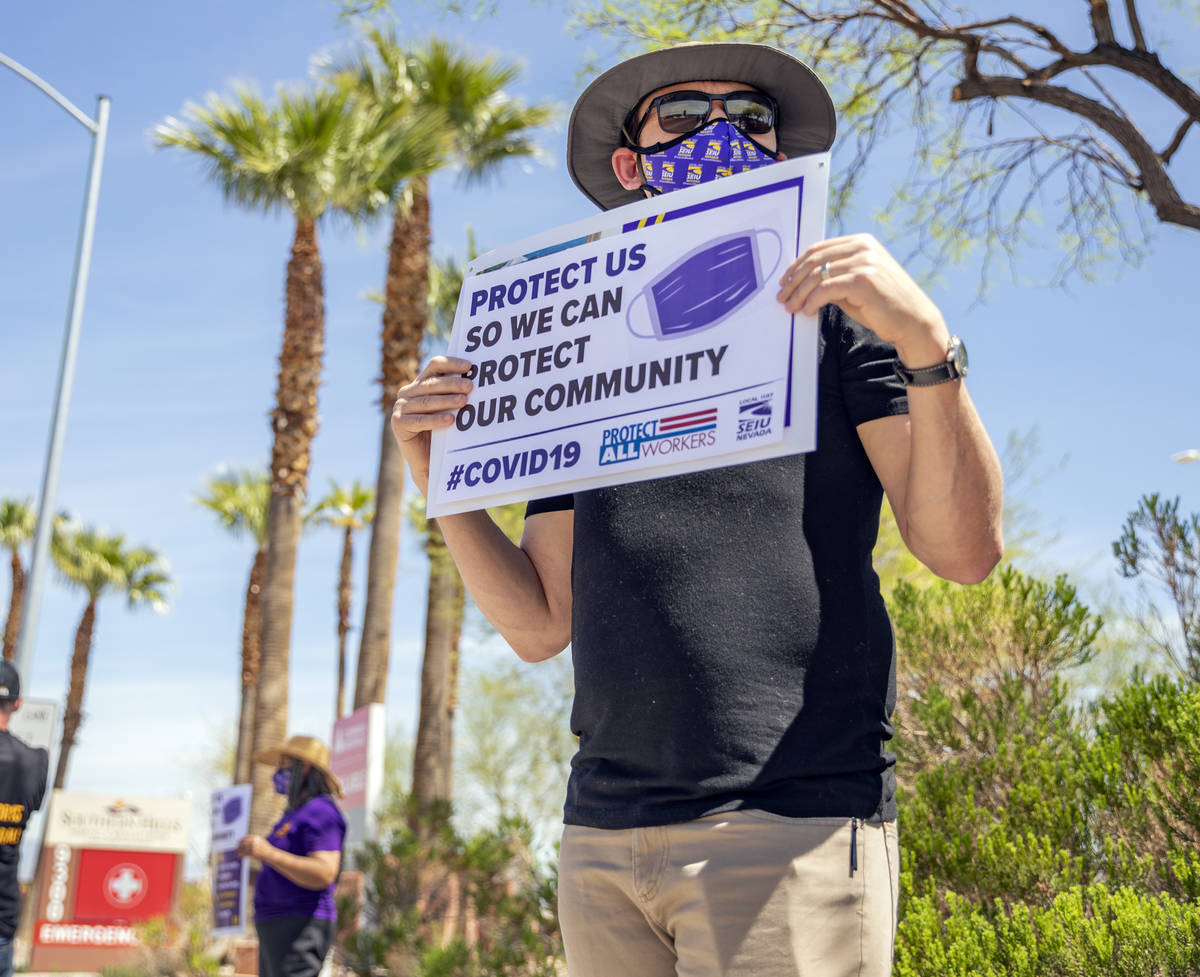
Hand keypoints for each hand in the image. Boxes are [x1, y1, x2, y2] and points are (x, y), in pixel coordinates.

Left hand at [236, 835, 267, 859]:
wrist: (270, 854)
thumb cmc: (265, 848)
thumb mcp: (260, 841)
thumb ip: (253, 839)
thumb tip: (244, 840)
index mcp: (256, 837)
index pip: (245, 838)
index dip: (241, 841)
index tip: (238, 843)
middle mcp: (254, 841)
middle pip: (243, 843)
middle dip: (239, 846)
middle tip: (236, 849)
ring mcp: (253, 847)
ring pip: (243, 849)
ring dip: (239, 851)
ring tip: (237, 853)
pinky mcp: (253, 853)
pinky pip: (244, 854)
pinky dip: (241, 855)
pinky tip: (239, 856)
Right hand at [390, 356, 473, 495]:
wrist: (429, 460)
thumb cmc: (443, 432)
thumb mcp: (449, 408)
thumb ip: (456, 392)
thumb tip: (476, 378)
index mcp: (420, 383)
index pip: (434, 366)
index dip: (451, 364)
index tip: (469, 366)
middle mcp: (407, 392)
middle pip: (431, 383)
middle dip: (452, 384)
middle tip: (470, 386)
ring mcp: (400, 407)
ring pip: (426, 401)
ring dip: (446, 401)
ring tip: (464, 401)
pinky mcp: (398, 423)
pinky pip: (419, 420)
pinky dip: (435, 420)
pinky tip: (450, 420)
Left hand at [776, 234, 949, 364]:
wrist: (913, 321)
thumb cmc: (883, 305)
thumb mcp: (857, 284)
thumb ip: (835, 276)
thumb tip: (803, 282)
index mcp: (861, 242)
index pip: (819, 248)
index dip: (797, 265)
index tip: (785, 281)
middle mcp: (863, 247)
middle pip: (814, 260)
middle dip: (793, 280)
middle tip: (781, 296)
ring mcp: (864, 262)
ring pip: (817, 275)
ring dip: (799, 293)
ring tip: (790, 307)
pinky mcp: (863, 281)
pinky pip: (826, 289)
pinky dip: (812, 301)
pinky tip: (806, 311)